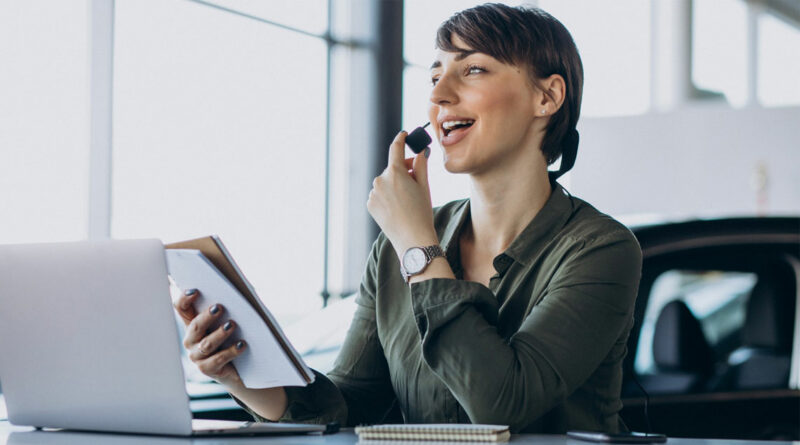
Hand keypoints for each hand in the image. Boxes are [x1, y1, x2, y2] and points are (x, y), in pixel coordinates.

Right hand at [173, 289, 245, 387]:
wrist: (238, 368)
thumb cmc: (231, 338)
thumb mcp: (225, 321)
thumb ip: (224, 308)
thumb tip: (237, 288)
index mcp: (193, 323)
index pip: (182, 309)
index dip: (185, 299)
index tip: (195, 291)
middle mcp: (191, 340)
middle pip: (195, 326)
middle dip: (207, 317)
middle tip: (219, 308)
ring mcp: (197, 356)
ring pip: (206, 344)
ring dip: (219, 334)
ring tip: (231, 325)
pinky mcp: (207, 369)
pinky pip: (218, 359)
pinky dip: (231, 351)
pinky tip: (241, 344)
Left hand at [367, 131, 438, 257]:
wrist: (413, 239)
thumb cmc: (422, 212)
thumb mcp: (424, 186)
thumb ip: (421, 165)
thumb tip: (420, 151)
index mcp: (395, 172)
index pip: (396, 148)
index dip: (401, 139)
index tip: (404, 134)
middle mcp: (380, 180)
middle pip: (392, 168)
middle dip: (404, 169)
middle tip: (417, 177)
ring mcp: (373, 193)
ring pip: (386, 182)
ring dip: (395, 184)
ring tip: (408, 200)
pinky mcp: (370, 204)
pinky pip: (380, 194)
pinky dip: (388, 196)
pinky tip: (398, 208)